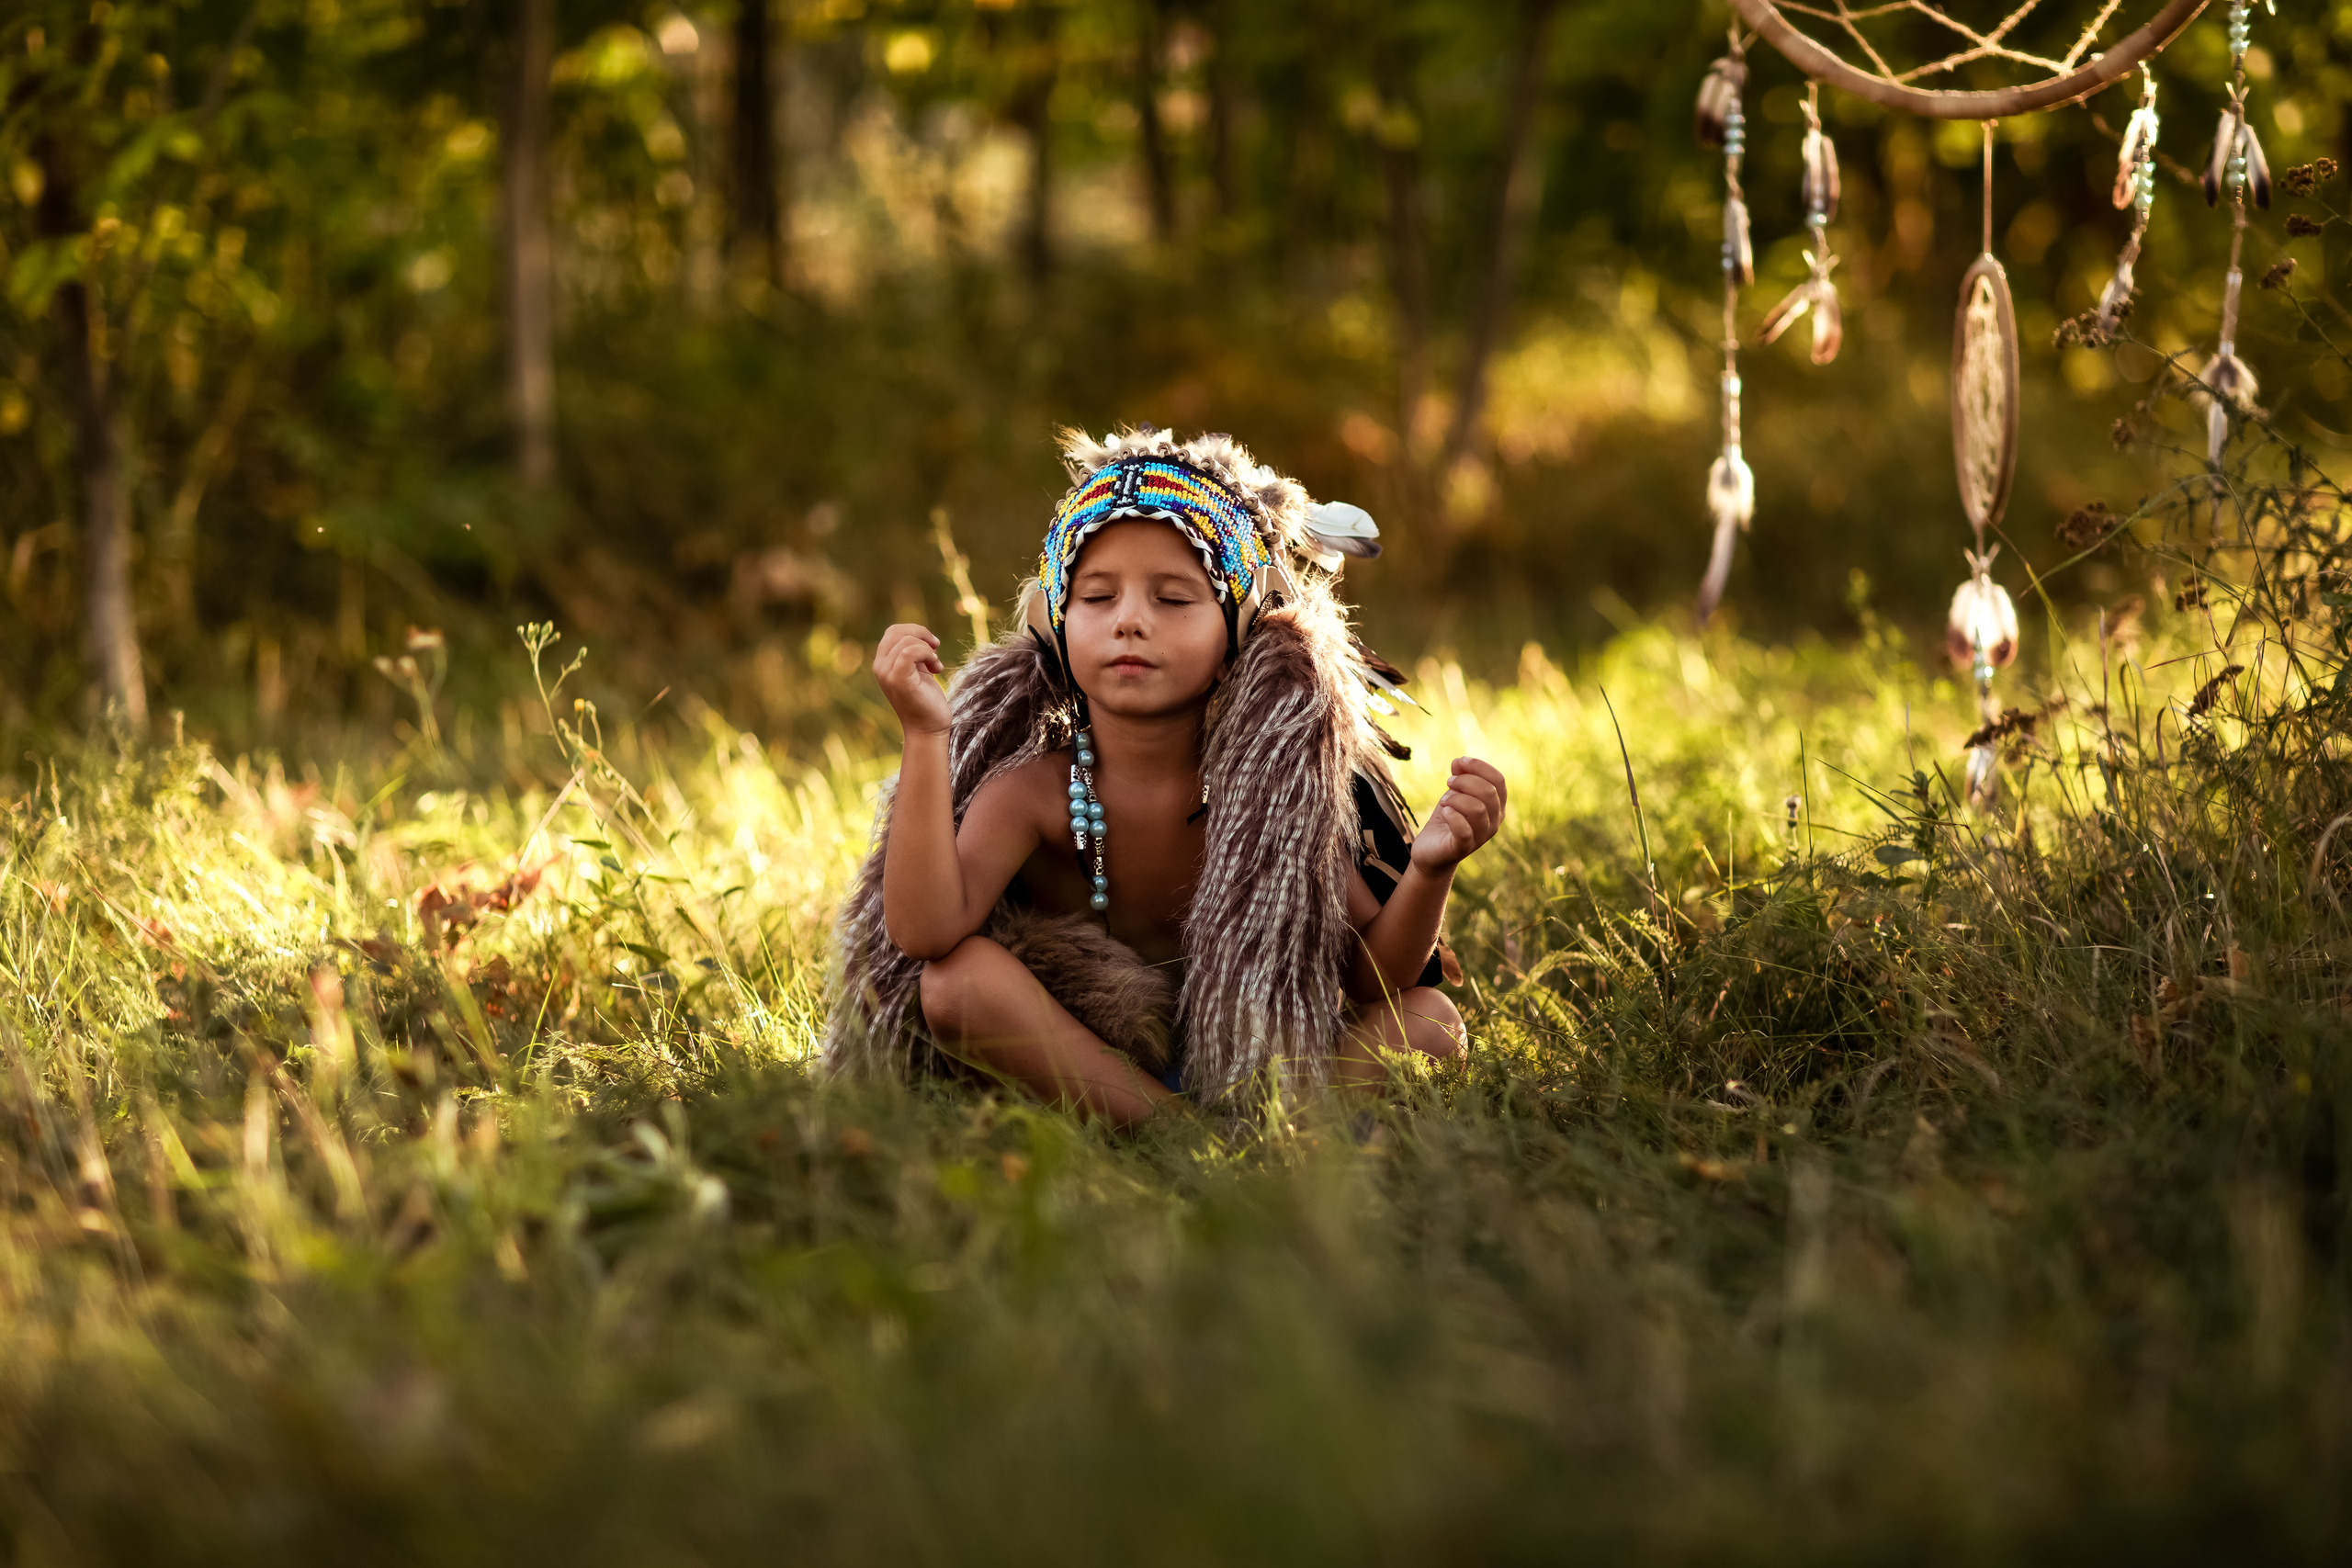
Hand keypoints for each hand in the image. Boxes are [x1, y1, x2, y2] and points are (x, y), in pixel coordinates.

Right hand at [875, 623, 950, 736]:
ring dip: (928, 649)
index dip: (915, 631)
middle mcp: (880, 667)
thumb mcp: (919, 670)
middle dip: (922, 634)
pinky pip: (909, 651)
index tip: (933, 646)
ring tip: (936, 666)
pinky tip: (936, 668)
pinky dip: (927, 653)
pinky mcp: (897, 679)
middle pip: (897, 631)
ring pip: (906, 641)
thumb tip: (922, 634)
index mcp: (883, 663)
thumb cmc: (926, 700)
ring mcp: (886, 673)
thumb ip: (914, 653)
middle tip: (936, 649)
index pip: (893, 632)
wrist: (929, 728)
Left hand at [1410, 757, 1506, 873]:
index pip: (1498, 780)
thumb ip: (1459, 776)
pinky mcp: (1463, 848)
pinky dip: (1452, 816)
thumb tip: (1460, 761)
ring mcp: (1481, 837)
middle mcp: (1494, 822)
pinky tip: (1444, 812)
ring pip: (1478, 809)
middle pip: (1489, 792)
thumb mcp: (1454, 793)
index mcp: (1496, 805)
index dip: (1480, 766)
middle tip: (1449, 782)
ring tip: (1444, 801)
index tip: (1460, 762)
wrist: (1431, 850)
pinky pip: (1464, 830)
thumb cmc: (1447, 819)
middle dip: (1465, 781)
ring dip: (1456, 798)